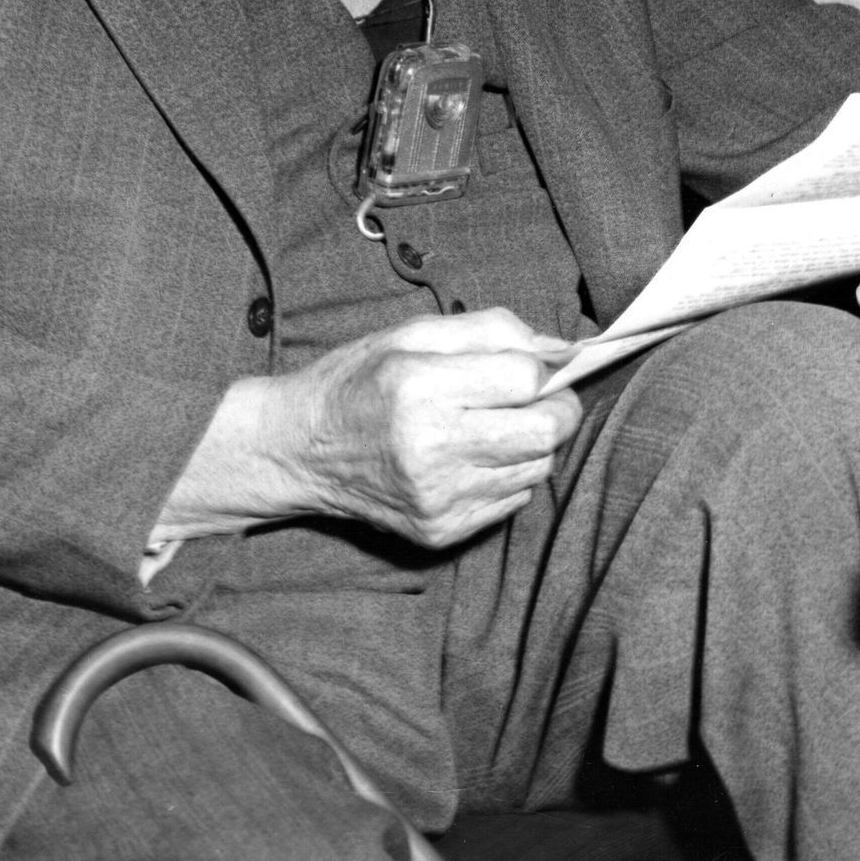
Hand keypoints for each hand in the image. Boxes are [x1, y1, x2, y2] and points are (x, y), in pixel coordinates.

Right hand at [162, 310, 581, 551]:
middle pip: (545, 432)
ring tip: (491, 426)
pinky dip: (506, 475)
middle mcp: (430, 448)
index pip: (527, 379)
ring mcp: (437, 497)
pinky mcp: (440, 530)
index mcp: (420, 387)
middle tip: (532, 398)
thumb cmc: (359, 380)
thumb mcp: (413, 333)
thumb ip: (490, 330)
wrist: (299, 450)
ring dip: (529, 443)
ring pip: (537, 467)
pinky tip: (470, 458)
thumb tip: (560, 349)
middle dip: (555, 408)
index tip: (528, 367)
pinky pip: (514, 500)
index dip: (541, 368)